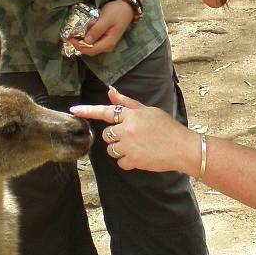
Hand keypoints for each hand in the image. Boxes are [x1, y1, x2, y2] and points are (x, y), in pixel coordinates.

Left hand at [68, 0, 133, 56]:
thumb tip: (86, 40)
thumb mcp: (106, 19)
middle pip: (89, 50)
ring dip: (81, 42)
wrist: (127, 7)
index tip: (70, 37)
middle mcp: (107, 46)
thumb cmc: (117, 12)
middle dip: (78, 45)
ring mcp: (106, 43)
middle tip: (69, 36)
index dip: (79, 45)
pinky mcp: (104, 38)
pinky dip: (85, 38)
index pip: (90, 50)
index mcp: (108, 43)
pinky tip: (81, 32)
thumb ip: (96, 30)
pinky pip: (92, 42)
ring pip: (90, 47)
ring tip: (73, 34)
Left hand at [70, 87, 197, 173]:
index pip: (105, 111)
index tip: (73, 110)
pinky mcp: (133, 160)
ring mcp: (129, 146)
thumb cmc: (167, 127)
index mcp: (131, 115)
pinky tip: (139, 156)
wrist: (182, 148)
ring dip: (119, 148)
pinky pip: (120, 162)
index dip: (88, 111)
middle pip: (106, 134)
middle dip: (114, 136)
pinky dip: (127, 161)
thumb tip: (111, 92)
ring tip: (135, 146)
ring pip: (111, 149)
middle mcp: (127, 130)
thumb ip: (127, 104)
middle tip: (129, 136)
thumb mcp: (148, 111)